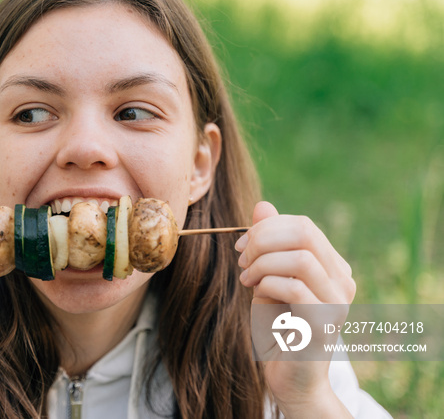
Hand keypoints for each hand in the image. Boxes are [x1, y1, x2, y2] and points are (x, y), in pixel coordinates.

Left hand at [235, 202, 355, 417]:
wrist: (289, 378)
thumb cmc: (278, 327)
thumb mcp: (269, 278)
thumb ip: (269, 245)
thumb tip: (262, 205)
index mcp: (333, 267)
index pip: (303, 226)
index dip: (266, 228)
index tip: (241, 245)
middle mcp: (342, 282)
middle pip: (304, 233)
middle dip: (263, 239)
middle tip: (241, 259)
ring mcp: (337, 304)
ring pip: (300, 258)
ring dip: (262, 263)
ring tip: (247, 279)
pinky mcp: (323, 326)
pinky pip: (293, 289)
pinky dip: (266, 284)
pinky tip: (255, 293)